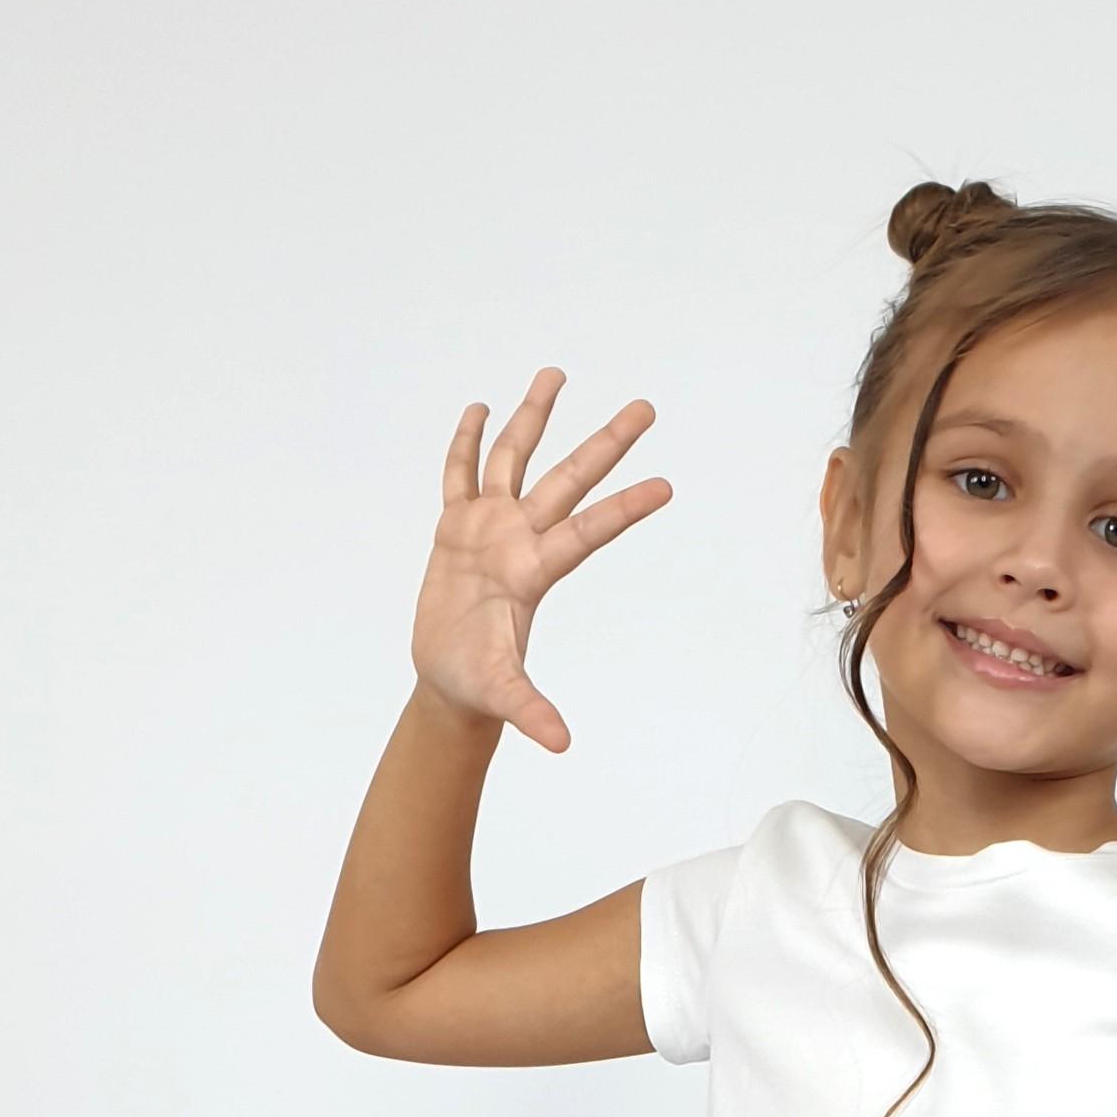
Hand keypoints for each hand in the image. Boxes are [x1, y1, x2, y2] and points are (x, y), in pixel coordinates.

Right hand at [410, 369, 671, 752]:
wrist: (450, 681)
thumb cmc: (478, 686)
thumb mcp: (504, 695)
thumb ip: (532, 711)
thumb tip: (561, 743)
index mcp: (535, 572)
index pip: (589, 530)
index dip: (624, 509)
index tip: (665, 486)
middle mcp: (520, 540)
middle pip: (568, 479)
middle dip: (605, 443)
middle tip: (647, 407)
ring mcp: (489, 529)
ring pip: (515, 459)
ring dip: (533, 417)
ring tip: (557, 374)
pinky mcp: (455, 529)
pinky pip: (460, 475)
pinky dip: (467, 444)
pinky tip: (478, 410)